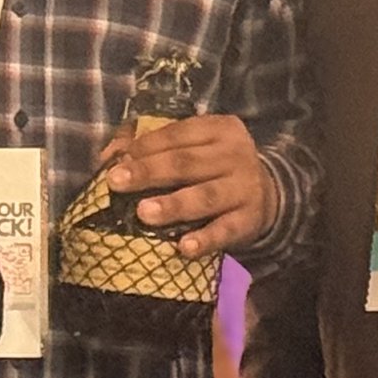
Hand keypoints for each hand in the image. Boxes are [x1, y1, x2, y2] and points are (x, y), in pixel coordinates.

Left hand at [104, 114, 280, 257]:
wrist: (269, 196)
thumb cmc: (215, 168)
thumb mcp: (194, 147)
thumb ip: (152, 145)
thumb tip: (108, 154)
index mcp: (219, 129)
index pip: (179, 133)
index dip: (147, 146)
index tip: (117, 159)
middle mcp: (235, 155)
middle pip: (187, 163)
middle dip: (150, 172)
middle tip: (116, 182)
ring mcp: (245, 188)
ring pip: (206, 196)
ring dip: (174, 205)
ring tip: (143, 213)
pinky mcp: (249, 220)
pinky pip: (226, 230)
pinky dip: (205, 239)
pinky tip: (184, 248)